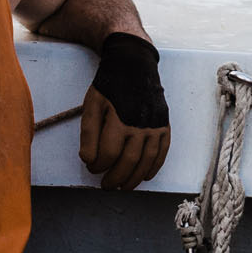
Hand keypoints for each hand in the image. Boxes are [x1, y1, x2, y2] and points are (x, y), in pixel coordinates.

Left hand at [80, 33, 170, 190]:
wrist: (134, 64)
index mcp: (119, 118)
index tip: (92, 168)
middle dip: (115, 178)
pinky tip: (146, 176)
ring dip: (135, 178)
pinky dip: (154, 167)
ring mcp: (155, 125)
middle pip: (128, 161)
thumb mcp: (92, 104)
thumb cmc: (109, 85)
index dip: (98, 165)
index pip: (108, 153)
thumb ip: (88, 132)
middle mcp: (140, 123)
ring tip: (124, 187)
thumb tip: (87, 159)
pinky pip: (162, 152)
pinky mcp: (164, 125)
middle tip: (106, 186)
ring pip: (146, 161)